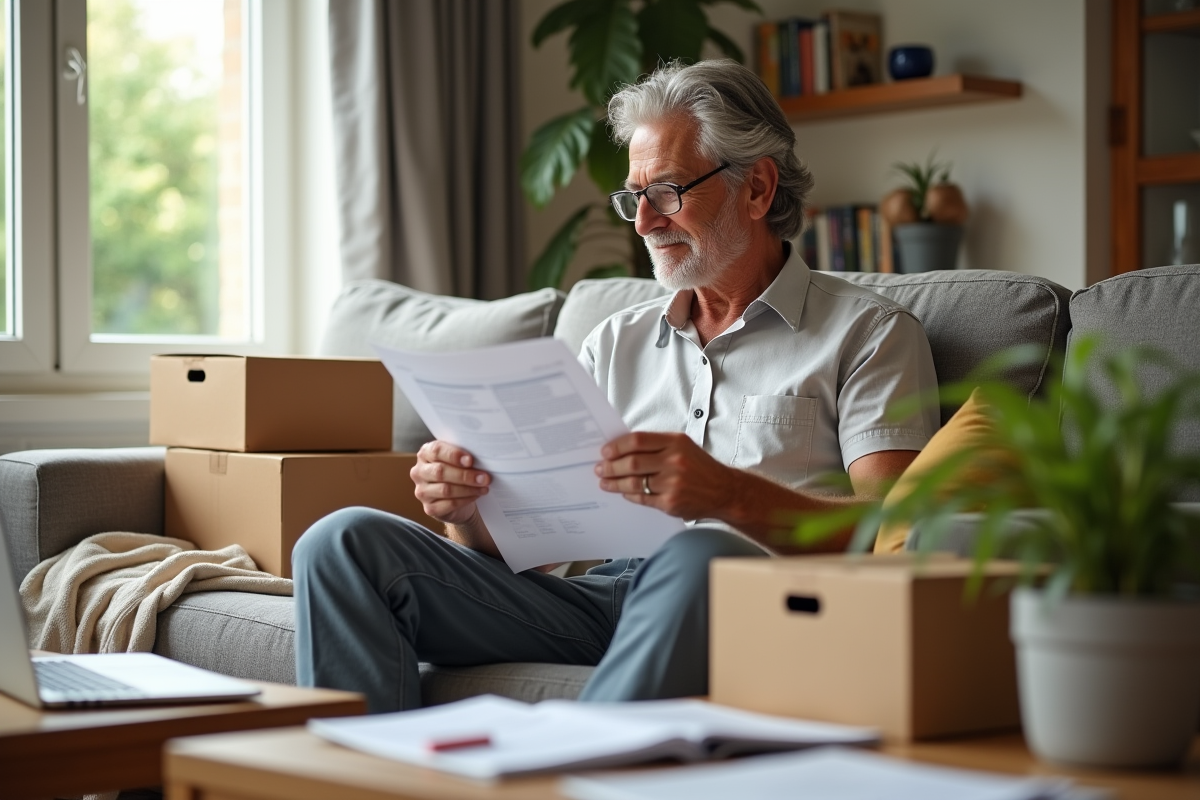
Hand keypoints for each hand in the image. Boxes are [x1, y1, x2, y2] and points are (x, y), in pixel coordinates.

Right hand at [411, 440, 490, 525]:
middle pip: (440, 472)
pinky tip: (476, 495)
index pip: (436, 451)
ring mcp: (422, 492)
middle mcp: (419, 472)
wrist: (457, 498)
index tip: (470, 460)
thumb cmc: (457, 472)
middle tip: (484, 477)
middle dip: (465, 475)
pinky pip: (449, 504)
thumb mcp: (458, 460)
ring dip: (468, 488)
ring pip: (446, 490)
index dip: (454, 455)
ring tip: (483, 487)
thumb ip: (463, 456)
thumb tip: (480, 457)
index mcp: (425, 454)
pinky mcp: (429, 508)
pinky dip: (466, 500)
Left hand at [594, 431, 736, 519]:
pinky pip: (642, 498)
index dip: (617, 446)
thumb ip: (657, 445)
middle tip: (600, 468)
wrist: (724, 491)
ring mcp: (672, 483)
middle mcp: (674, 461)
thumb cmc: (700, 467)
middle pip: (632, 463)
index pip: (638, 441)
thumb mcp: (684, 446)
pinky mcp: (670, 502)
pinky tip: (622, 493)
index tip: (605, 451)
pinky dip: (629, 495)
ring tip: (604, 482)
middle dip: (611, 466)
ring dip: (614, 483)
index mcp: (676, 442)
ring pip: (634, 482)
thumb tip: (623, 448)